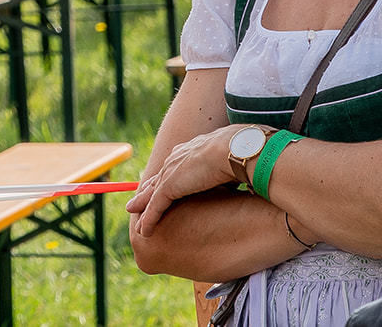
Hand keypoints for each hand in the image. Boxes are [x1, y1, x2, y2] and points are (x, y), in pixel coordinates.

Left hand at [126, 125, 247, 236]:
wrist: (236, 149)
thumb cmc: (242, 155)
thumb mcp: (234, 165)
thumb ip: (232, 175)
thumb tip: (247, 186)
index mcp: (191, 151)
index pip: (174, 167)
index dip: (166, 178)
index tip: (160, 186)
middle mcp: (177, 159)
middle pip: (157, 179)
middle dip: (146, 191)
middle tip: (137, 201)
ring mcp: (171, 172)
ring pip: (152, 194)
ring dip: (143, 206)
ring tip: (134, 216)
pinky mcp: (169, 186)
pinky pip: (155, 207)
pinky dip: (149, 219)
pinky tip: (144, 231)